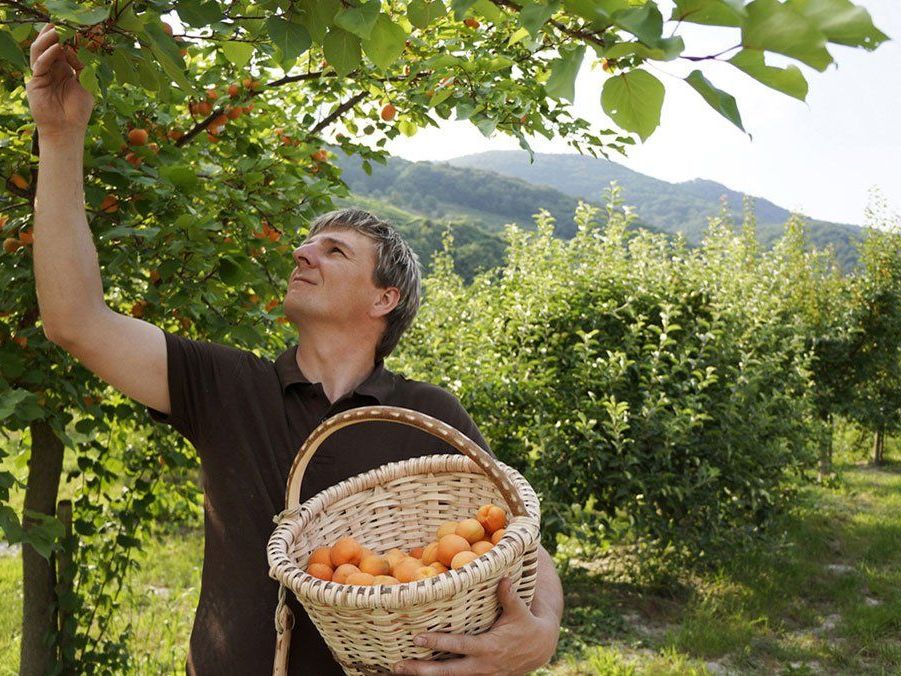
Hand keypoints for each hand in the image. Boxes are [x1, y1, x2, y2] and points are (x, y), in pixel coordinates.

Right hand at [25, 23, 93, 139]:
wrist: (67, 130)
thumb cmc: (78, 112)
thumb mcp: (85, 87)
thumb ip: (81, 69)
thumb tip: (76, 51)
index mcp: (64, 72)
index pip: (62, 52)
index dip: (65, 41)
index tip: (73, 30)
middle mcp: (52, 72)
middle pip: (49, 49)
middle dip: (53, 36)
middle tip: (58, 25)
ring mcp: (42, 76)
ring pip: (40, 53)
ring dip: (46, 41)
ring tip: (54, 31)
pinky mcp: (35, 82)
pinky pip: (39, 65)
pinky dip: (47, 56)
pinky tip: (56, 49)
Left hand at [392, 577, 558, 674]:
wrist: (540, 649)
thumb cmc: (526, 625)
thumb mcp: (520, 610)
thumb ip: (509, 596)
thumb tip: (503, 577)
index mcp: (489, 647)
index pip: (459, 646)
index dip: (438, 642)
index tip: (417, 638)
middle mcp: (482, 666)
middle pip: (448, 672)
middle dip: (422, 670)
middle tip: (399, 665)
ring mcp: (481, 675)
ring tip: (401, 670)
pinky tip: (420, 674)